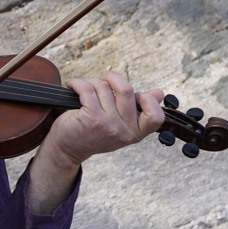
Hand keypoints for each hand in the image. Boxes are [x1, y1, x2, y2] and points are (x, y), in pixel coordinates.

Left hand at [43, 70, 165, 167]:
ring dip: (92, 83)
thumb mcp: (121, 125)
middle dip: (111, 79)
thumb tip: (159, 93)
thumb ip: (139, 109)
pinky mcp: (91, 119)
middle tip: (103, 80)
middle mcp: (124, 130)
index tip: (134, 95)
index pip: (156, 116)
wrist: (68, 150)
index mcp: (136, 132)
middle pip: (126, 90)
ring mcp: (109, 125)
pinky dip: (77, 83)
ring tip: (84, 89)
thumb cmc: (94, 133)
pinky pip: (87, 89)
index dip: (148, 99)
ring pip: (104, 87)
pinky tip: (72, 85)